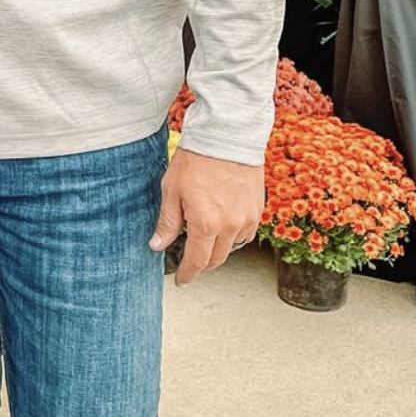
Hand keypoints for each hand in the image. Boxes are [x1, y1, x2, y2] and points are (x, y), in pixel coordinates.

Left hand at [149, 147, 263, 286]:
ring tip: (205, 240)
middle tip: (190, 263)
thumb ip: (167, 222)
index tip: (182, 281)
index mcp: (206, 223)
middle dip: (202, 265)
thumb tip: (157, 245)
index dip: (188, 274)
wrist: (227, 135)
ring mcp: (247, 218)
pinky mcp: (258, 209)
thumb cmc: (197, 158)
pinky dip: (234, 236)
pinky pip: (247, 233)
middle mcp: (230, 226)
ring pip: (233, 247)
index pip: (197, 262)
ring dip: (218, 249)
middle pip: (217, 259)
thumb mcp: (172, 190)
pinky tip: (223, 227)